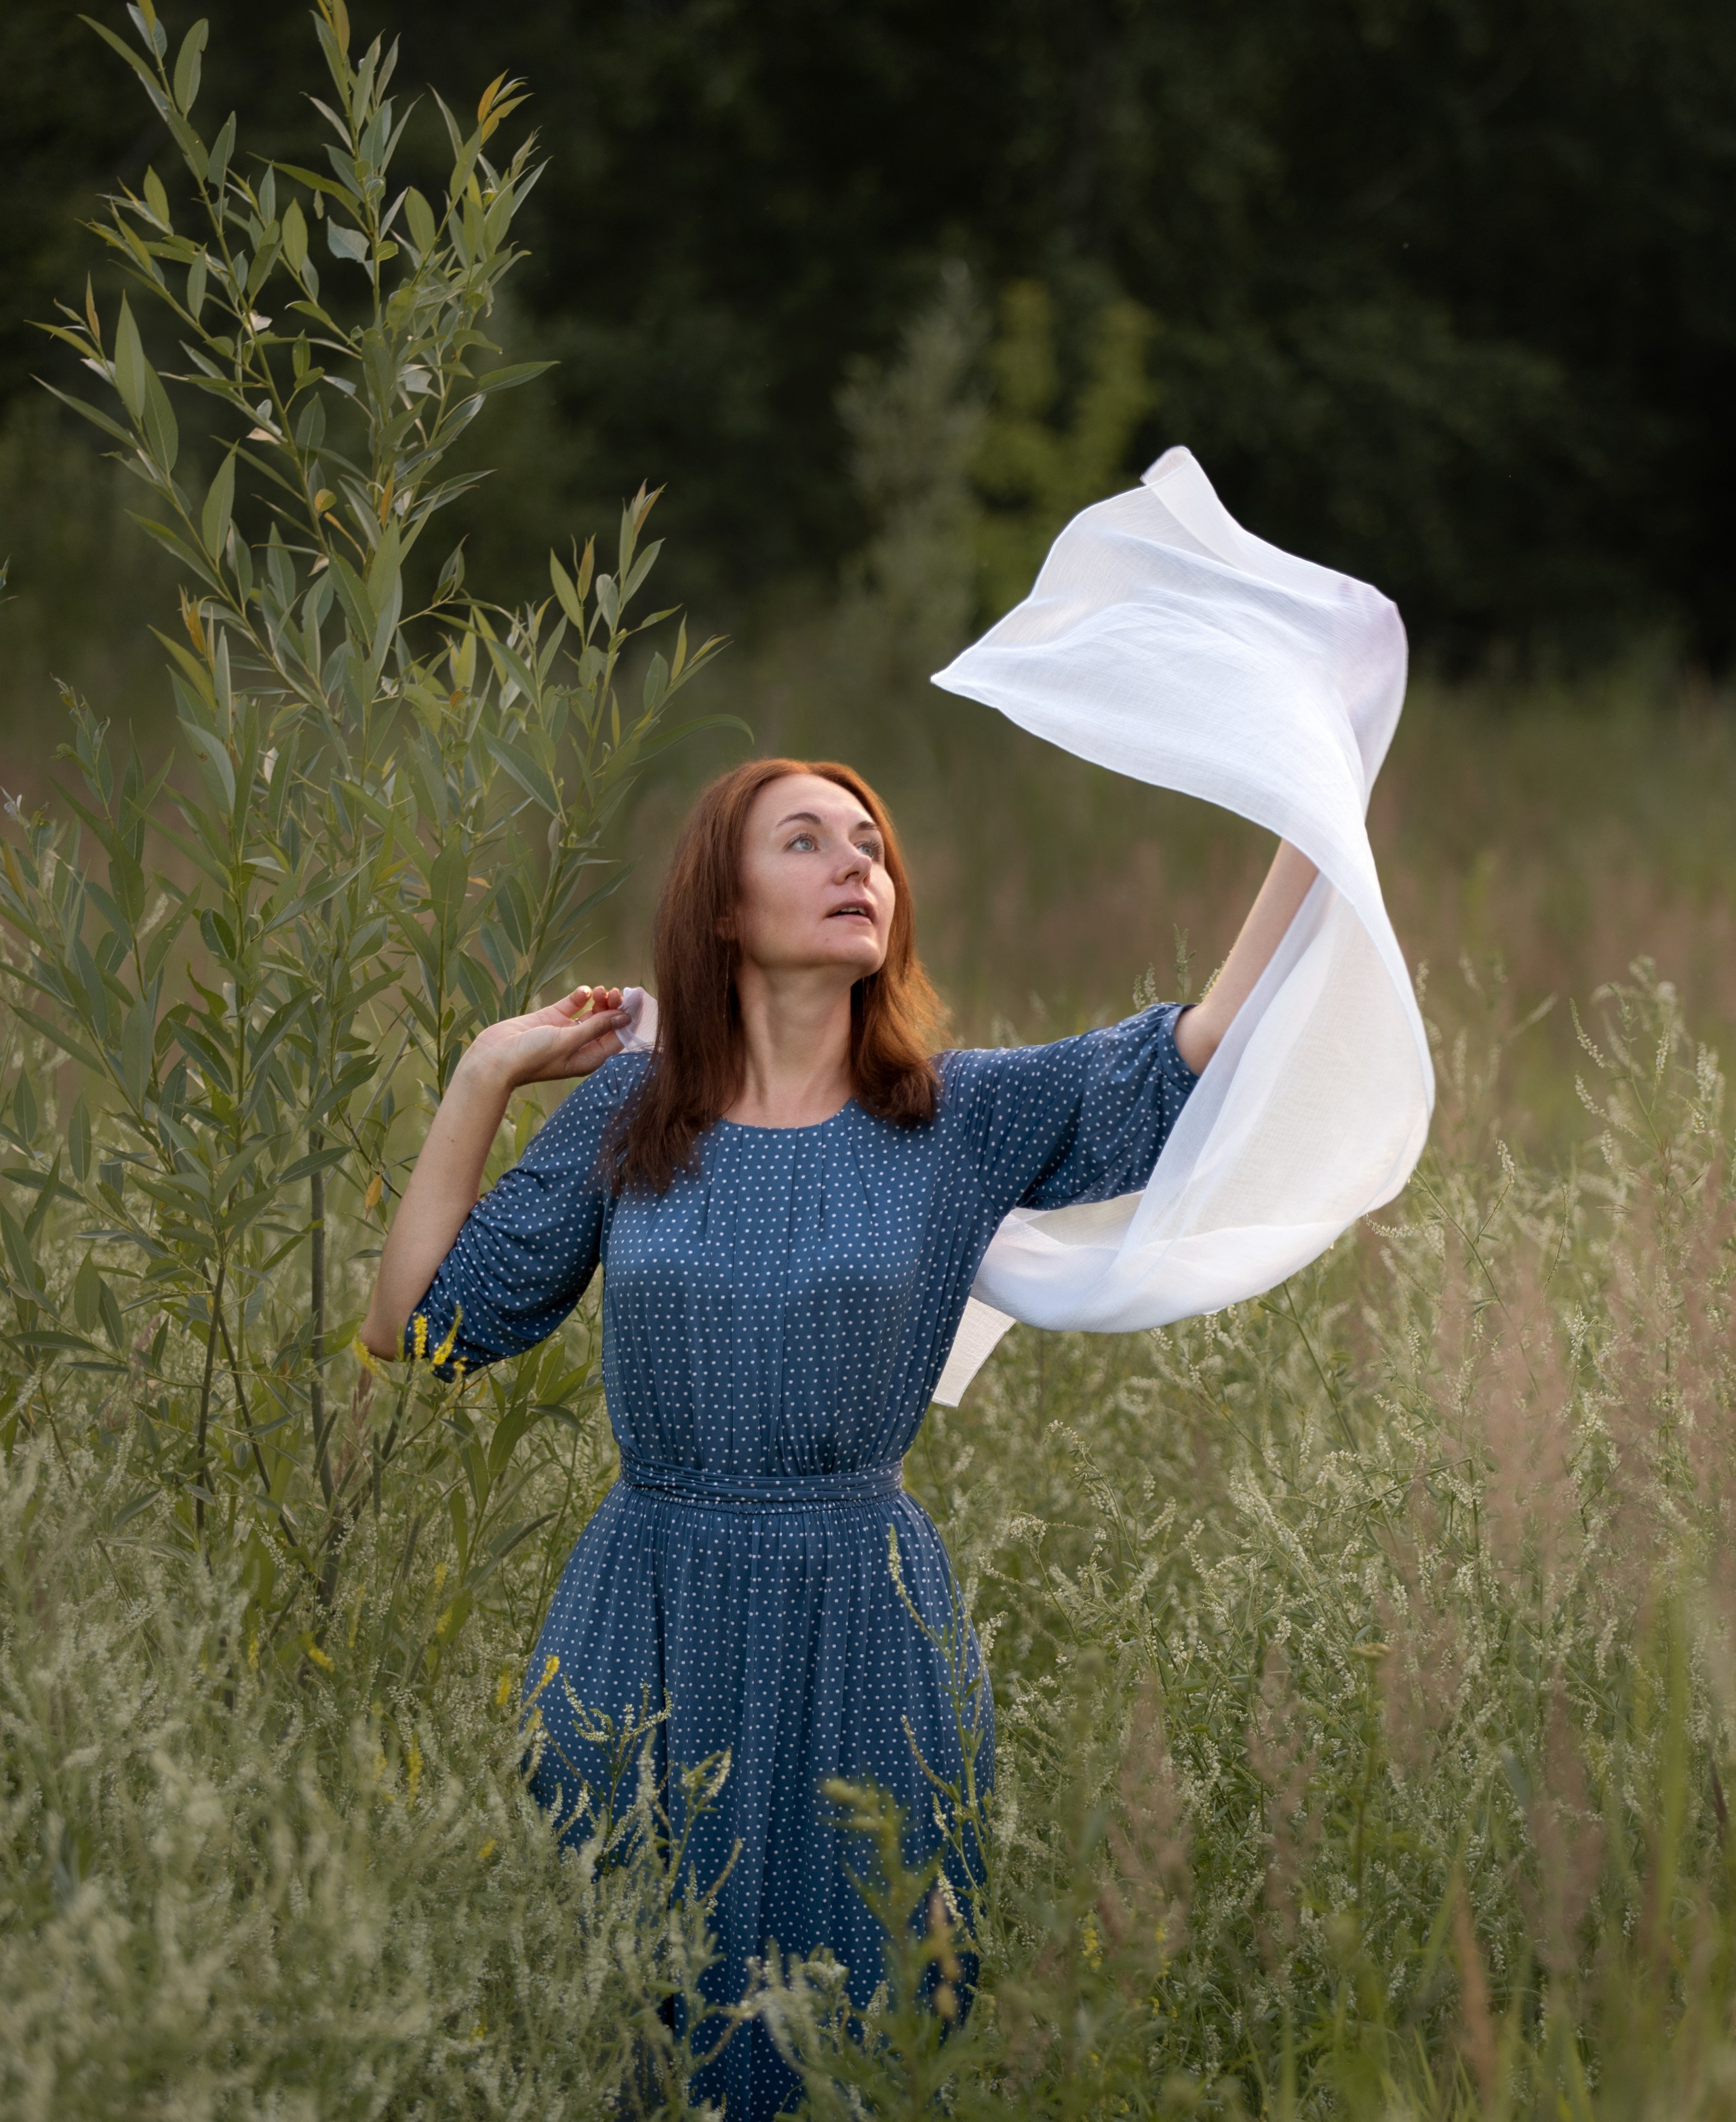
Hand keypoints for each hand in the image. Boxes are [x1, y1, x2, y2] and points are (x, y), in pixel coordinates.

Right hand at [460, 984, 631, 1093]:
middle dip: (613, 1007)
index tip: (637, 999)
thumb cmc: (531, 1057)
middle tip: (615, 991)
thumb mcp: (568, 1041)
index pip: (618, 1038)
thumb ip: (595, 1027)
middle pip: (606, 1024)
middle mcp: (580, 1046)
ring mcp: (565, 1032)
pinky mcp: (550, 1019)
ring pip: (591, 1013)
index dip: (629, 1019)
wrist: (493, 1060)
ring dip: (598, 1000)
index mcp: (589, 1059)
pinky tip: (583, 991)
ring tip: (598, 990)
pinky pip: (571, 1006)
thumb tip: (624, 1017)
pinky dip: (579, 997)